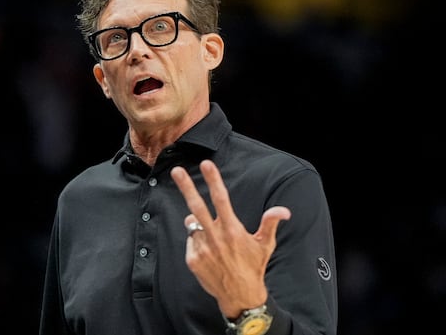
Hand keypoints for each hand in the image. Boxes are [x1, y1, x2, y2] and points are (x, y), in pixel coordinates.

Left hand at [170, 159, 290, 317]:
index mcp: (233, 230)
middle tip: (177, 171)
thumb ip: (270, 223)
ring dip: (197, 223)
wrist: (240, 296)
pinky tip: (208, 251)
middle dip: (187, 187)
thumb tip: (283, 211)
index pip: (222, 199)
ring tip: (212, 236)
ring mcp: (202, 248)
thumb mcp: (265, 244)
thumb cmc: (254, 266)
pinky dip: (196, 240)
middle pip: (197, 207)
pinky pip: (190, 240)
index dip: (214, 180)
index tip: (206, 164)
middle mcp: (216, 237)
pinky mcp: (192, 259)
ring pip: (193, 223)